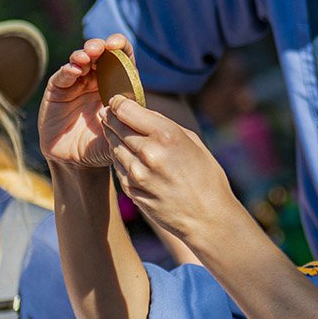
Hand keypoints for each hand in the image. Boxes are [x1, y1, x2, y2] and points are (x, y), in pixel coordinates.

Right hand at [40, 35, 130, 170]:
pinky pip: (62, 76)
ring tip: (88, 55)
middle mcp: (96, 80)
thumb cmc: (104, 146)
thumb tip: (140, 109)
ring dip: (84, 55)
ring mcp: (76, 84)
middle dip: (99, 47)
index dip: (120, 47)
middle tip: (102, 47)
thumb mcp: (123, 132)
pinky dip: (68, 70)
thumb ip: (130, 120)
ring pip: (79, 61)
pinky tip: (74, 70)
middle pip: (98, 54)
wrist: (78, 162)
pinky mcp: (57, 92)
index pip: (120, 58)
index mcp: (116, 84)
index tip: (117, 45)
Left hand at [104, 95, 258, 249]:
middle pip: (115, 126)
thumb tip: (140, 111)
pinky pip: (118, 167)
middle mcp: (148, 152)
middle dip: (112, 118)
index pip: (125, 109)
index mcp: (166, 134)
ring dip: (115, 139)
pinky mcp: (131, 190)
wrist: (207, 217)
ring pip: (113, 146)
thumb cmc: (206, 176)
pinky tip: (132, 158)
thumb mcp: (191, 141)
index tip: (116, 101)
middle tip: (110, 114)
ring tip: (122, 136)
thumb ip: (163, 124)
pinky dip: (121, 159)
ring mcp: (137, 173)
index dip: (117, 102)